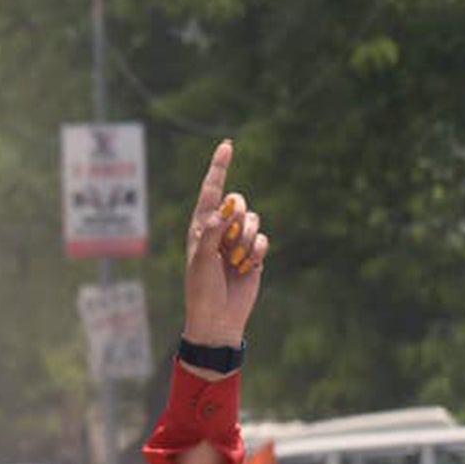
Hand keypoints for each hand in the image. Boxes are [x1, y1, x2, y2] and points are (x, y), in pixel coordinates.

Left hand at [183, 139, 268, 348]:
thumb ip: (212, 231)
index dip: (219, 167)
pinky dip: (256, 253)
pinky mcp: (254, 254)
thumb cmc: (201, 290)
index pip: (211, 190)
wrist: (218, 318)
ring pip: (253, 220)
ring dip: (245, 242)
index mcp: (201, 226)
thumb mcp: (201, 260)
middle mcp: (220, 229)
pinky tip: (246, 268)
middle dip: (237, 220)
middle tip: (226, 245)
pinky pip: (263, 239)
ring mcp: (238, 241)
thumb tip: (225, 207)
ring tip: (234, 262)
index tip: (227, 145)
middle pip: (238, 202)